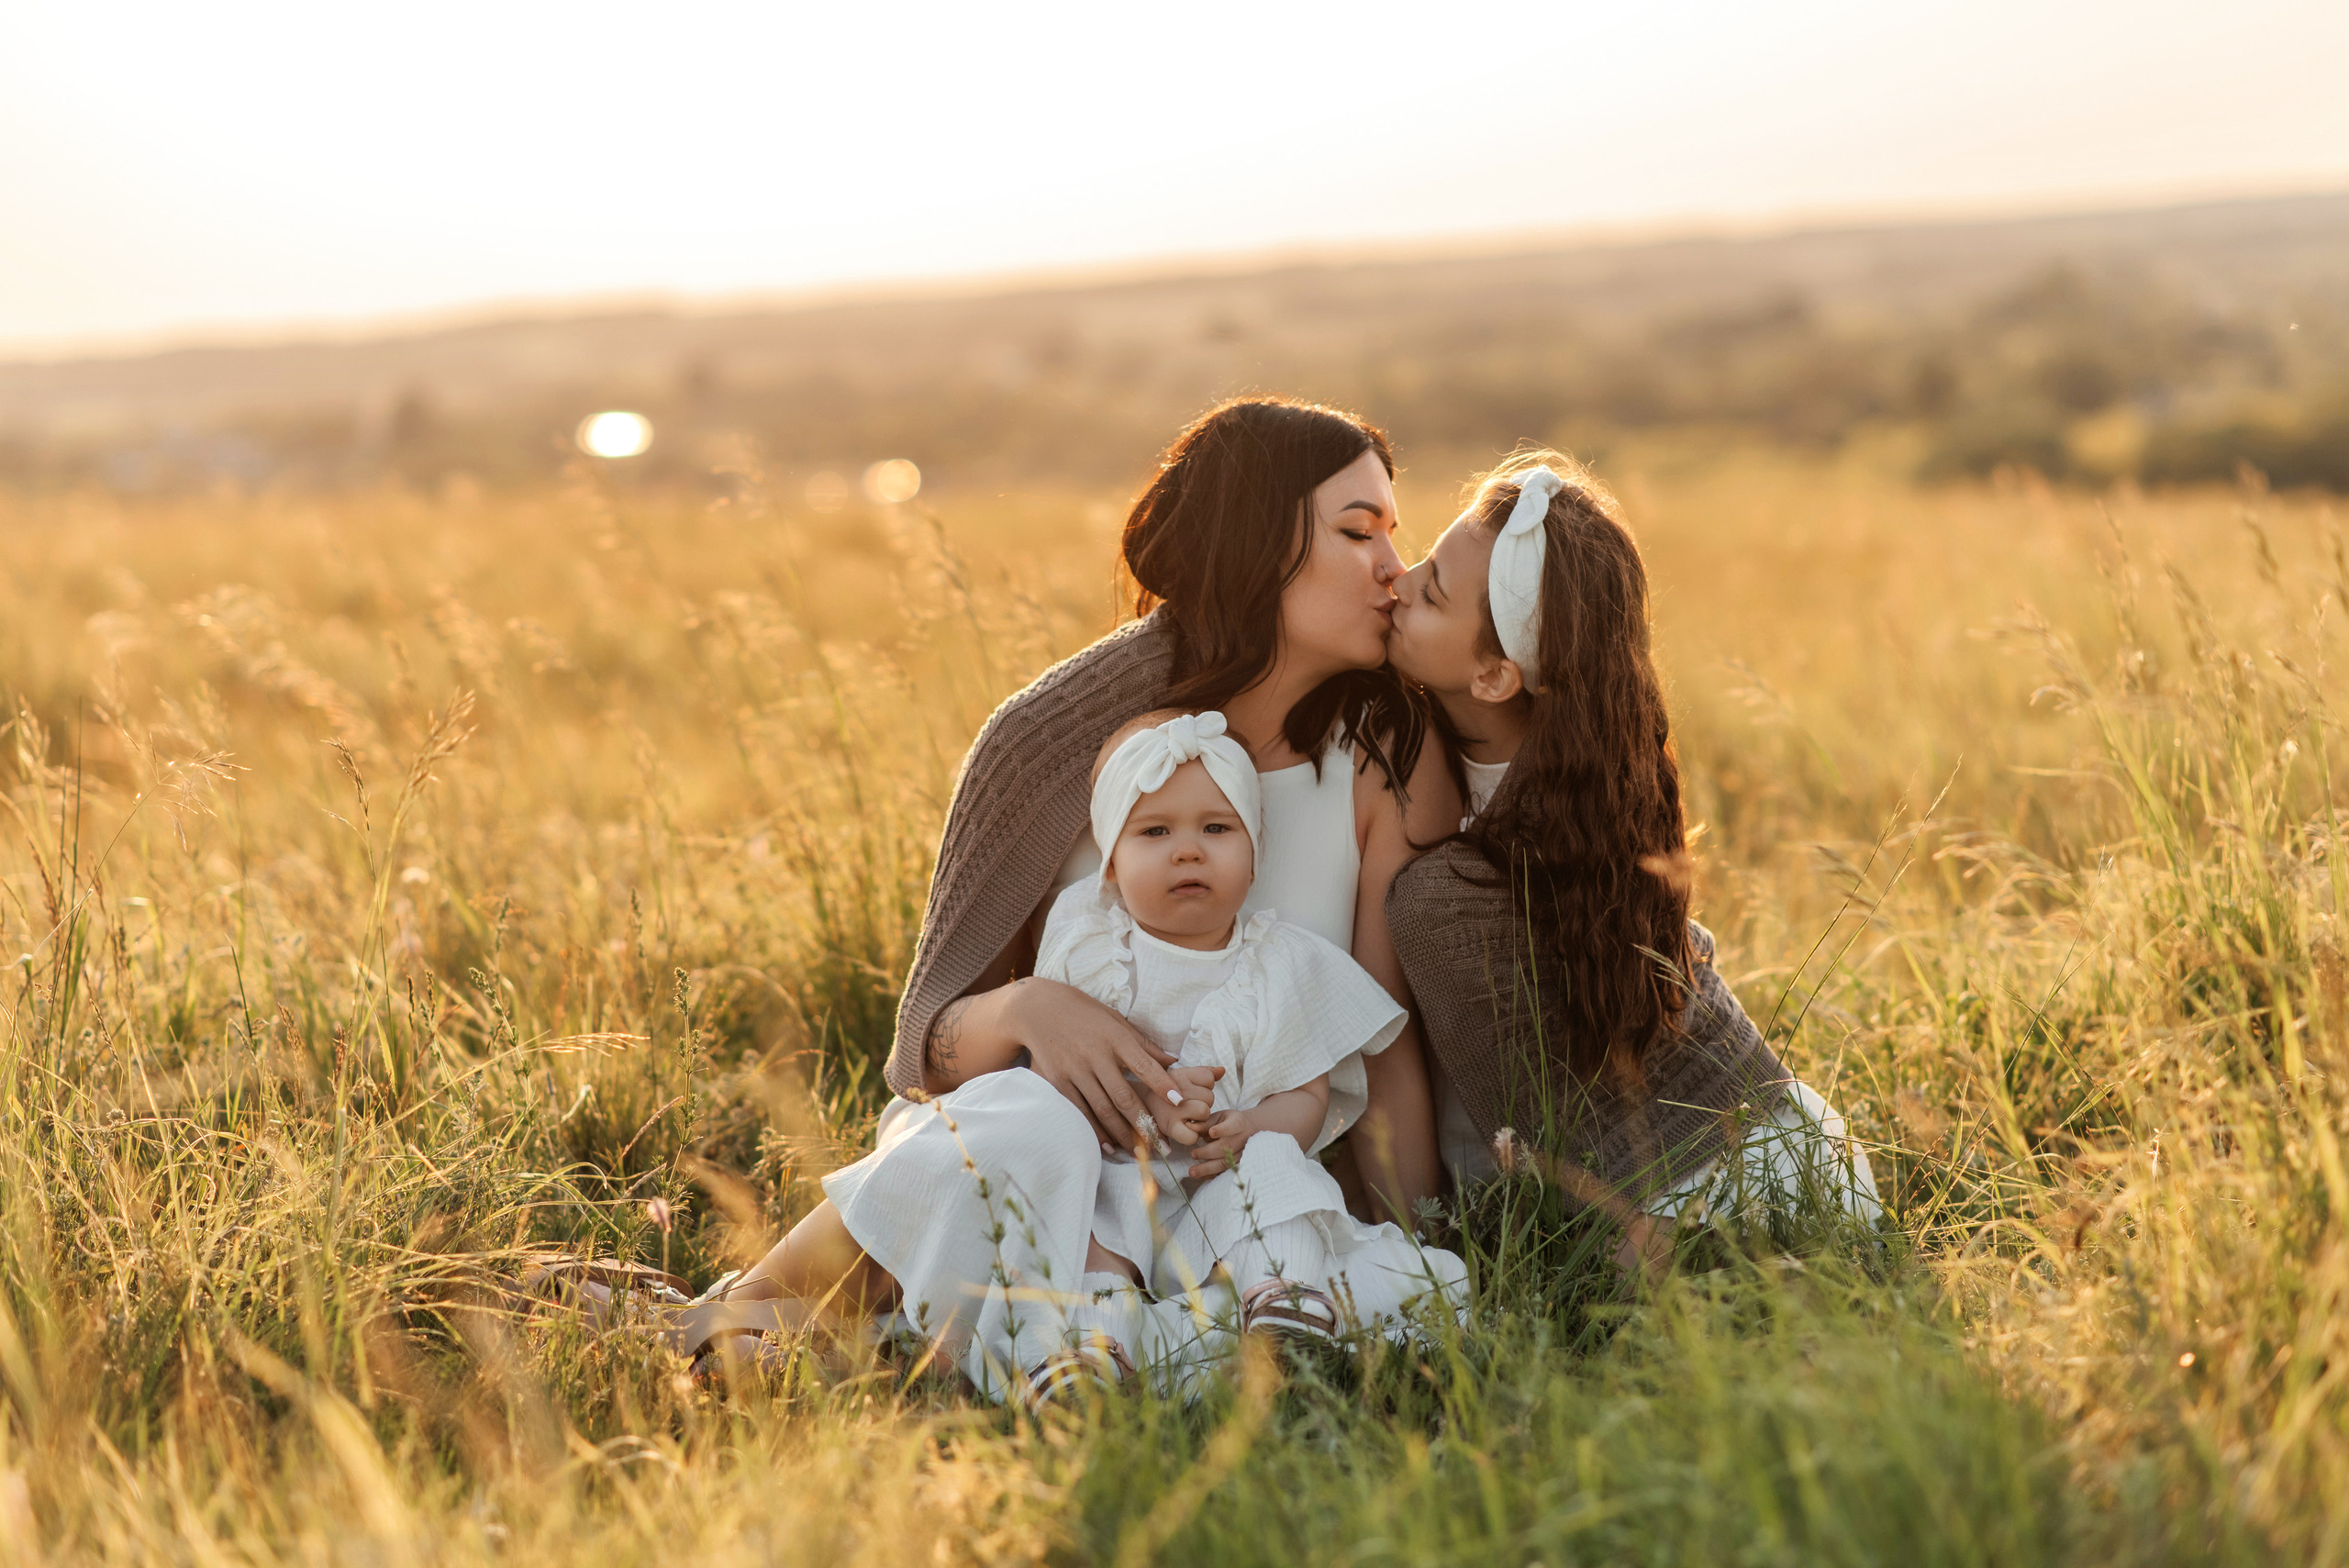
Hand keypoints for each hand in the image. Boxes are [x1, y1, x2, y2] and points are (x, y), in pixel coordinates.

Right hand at [1008, 979, 1183, 1147]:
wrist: (1037, 1009)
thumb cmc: (1083, 1013)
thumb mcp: (1115, 1019)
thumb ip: (1143, 1043)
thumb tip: (1173, 1060)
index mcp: (1114, 1037)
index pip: (1143, 1064)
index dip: (1161, 1083)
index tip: (1179, 1101)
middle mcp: (1094, 1055)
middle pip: (1123, 1096)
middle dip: (1144, 1123)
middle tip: (1162, 1145)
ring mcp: (1074, 1070)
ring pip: (1102, 1109)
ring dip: (1123, 1134)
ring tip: (1140, 1151)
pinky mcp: (1058, 1082)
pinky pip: (1080, 1111)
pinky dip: (1095, 1130)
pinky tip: (1109, 1145)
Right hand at [1158, 1064, 1222, 1146]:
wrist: (1141, 1105)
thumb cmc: (1168, 1090)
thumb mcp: (1184, 1076)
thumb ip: (1205, 1073)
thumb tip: (1222, 1070)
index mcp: (1179, 1075)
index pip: (1209, 1078)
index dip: (1205, 1085)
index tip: (1192, 1089)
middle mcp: (1175, 1090)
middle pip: (1210, 1096)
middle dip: (1203, 1102)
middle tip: (1189, 1104)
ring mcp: (1173, 1110)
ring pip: (1205, 1112)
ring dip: (1201, 1117)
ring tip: (1188, 1115)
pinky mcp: (1170, 1128)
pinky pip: (1193, 1134)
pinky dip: (1193, 1134)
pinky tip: (1186, 1128)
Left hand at [1184, 1108, 1255, 1179]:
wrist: (1248, 1130)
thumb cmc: (1228, 1122)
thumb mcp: (1218, 1118)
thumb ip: (1204, 1123)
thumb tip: (1187, 1126)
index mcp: (1238, 1123)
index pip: (1232, 1126)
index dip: (1223, 1130)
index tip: (1211, 1132)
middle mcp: (1243, 1139)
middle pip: (1227, 1147)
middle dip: (1208, 1152)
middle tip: (1192, 1154)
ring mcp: (1242, 1154)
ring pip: (1226, 1163)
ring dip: (1207, 1168)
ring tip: (1192, 1172)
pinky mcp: (1238, 1165)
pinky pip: (1224, 1172)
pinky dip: (1210, 1175)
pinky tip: (1198, 1176)